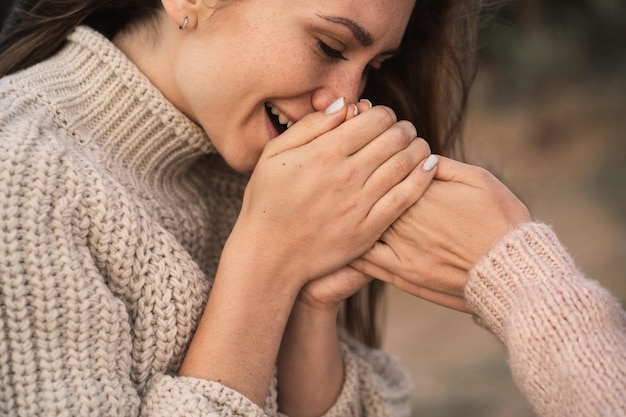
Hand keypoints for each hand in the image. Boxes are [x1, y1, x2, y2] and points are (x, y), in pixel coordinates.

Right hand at [224, 102, 433, 293]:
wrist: (270, 255)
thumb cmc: (267, 201)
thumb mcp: (274, 155)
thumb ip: (309, 126)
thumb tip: (343, 104)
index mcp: (324, 152)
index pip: (374, 119)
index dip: (383, 113)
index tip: (381, 118)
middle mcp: (347, 175)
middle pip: (395, 137)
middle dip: (403, 128)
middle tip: (402, 131)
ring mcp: (361, 203)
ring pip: (406, 163)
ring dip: (417, 147)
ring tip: (416, 145)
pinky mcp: (370, 228)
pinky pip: (407, 196)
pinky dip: (423, 176)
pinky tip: (429, 166)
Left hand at [351, 157, 530, 311]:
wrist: (514, 269)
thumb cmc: (502, 219)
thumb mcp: (479, 180)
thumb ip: (443, 166)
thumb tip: (418, 153)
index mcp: (421, 191)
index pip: (384, 170)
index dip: (369, 161)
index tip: (359, 157)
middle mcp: (406, 218)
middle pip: (367, 196)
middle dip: (352, 186)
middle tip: (334, 180)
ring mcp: (402, 247)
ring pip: (361, 226)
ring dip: (348, 216)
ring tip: (333, 208)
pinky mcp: (403, 273)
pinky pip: (366, 261)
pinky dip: (351, 250)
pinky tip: (342, 242)